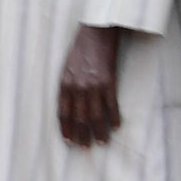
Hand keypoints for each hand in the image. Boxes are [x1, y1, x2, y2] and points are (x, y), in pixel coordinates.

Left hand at [58, 25, 122, 147]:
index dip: (66, 128)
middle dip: (82, 135)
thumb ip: (68, 86)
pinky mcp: (109, 82)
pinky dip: (115, 117)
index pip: (63, 113)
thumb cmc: (81, 49)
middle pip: (79, 118)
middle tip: (85, 149)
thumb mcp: (68, 68)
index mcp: (64, 84)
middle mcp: (77, 87)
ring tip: (102, 143)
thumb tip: (72, 106)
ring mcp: (94, 85)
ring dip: (99, 132)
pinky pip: (112, 105)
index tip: (69, 141)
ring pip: (96, 116)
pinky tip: (117, 127)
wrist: (97, 31)